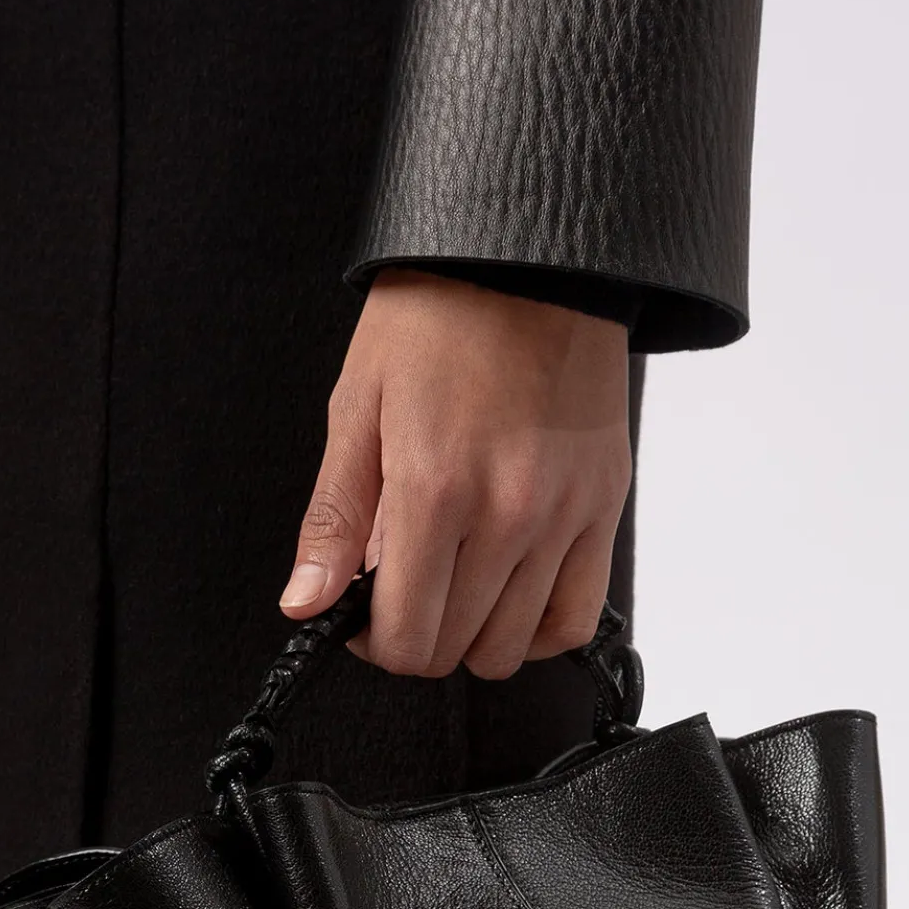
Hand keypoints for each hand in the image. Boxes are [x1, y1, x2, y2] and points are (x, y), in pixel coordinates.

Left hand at [279, 268, 631, 676]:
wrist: (527, 259)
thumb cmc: (437, 319)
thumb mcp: (358, 409)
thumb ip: (334, 520)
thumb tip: (305, 603)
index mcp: (434, 491)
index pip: (404, 636)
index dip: (372, 643)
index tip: (363, 617)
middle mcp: (507, 514)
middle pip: (454, 649)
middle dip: (415, 639)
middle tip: (400, 594)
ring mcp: (563, 516)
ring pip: (512, 646)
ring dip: (471, 637)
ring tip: (452, 587)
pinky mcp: (604, 506)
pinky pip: (576, 616)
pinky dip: (538, 628)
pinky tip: (508, 599)